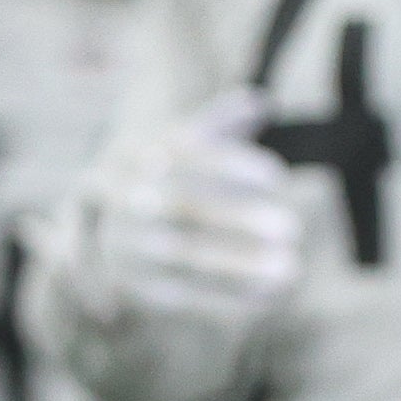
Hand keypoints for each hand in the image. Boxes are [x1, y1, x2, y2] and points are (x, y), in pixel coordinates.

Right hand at [57, 90, 305, 323]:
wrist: (108, 218)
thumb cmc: (169, 168)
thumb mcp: (186, 137)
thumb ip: (222, 120)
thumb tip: (259, 102)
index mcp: (142, 156)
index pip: (189, 157)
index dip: (233, 165)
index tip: (279, 176)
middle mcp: (131, 202)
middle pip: (185, 210)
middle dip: (240, 220)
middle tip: (292, 227)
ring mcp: (130, 247)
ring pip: (187, 257)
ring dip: (241, 266)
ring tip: (290, 270)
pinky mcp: (138, 288)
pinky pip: (186, 296)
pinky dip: (229, 299)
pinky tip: (271, 296)